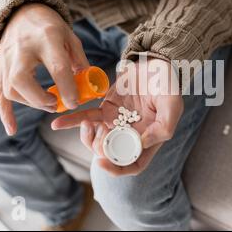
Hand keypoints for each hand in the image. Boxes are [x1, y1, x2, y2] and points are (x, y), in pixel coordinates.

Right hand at [0, 3, 88, 135]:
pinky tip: (12, 129)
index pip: (57, 67)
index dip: (67, 88)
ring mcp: (6, 58)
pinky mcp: (0, 67)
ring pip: (10, 89)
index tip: (74, 102)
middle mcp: (22, 49)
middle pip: (22, 80)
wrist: (21, 12)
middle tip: (57, 104)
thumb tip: (88, 86)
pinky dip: (5, 113)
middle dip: (41, 99)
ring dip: (30, 103)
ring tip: (49, 103)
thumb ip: (79, 61)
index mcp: (47, 39)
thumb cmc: (50, 27)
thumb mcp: (70, 38)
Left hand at [51, 58, 183, 175]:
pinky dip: (72, 121)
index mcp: (149, 139)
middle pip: (110, 154)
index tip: (103, 163)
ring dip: (87, 137)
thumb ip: (163, 126)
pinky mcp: (105, 109)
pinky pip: (87, 118)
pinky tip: (58, 123)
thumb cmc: (168, 84)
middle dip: (100, 148)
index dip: (117, 169)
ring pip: (96, 140)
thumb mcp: (173, 104)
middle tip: (100, 131)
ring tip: (87, 124)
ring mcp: (117, 122)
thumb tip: (142, 142)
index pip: (133, 164)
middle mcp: (131, 135)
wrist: (155, 63)